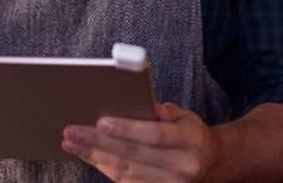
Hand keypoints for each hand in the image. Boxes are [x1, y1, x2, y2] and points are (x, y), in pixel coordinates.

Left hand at [62, 103, 218, 181]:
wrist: (210, 163)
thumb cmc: (190, 133)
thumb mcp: (186, 115)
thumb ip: (167, 111)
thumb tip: (149, 106)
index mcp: (192, 142)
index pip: (155, 135)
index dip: (127, 129)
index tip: (100, 121)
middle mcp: (183, 167)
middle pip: (134, 156)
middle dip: (98, 143)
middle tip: (71, 132)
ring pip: (126, 172)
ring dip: (94, 157)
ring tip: (72, 143)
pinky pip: (126, 182)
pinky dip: (104, 167)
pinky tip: (88, 155)